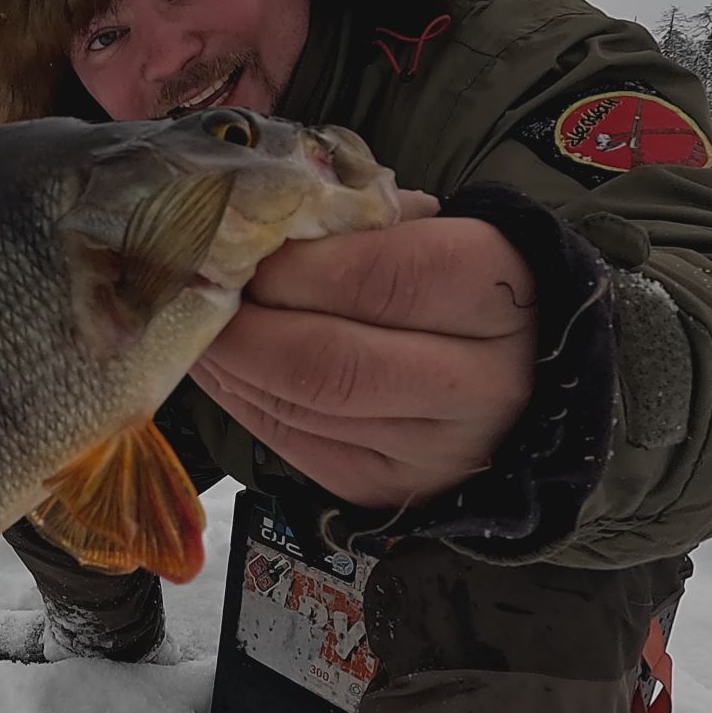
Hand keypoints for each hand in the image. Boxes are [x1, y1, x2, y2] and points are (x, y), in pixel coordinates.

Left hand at [190, 194, 536, 508]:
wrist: (517, 372)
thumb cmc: (456, 285)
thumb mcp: (433, 231)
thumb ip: (355, 224)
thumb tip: (258, 228)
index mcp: (498, 294)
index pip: (380, 279)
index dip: (294, 268)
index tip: (244, 249)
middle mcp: (481, 385)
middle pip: (329, 360)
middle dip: (243, 325)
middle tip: (197, 290)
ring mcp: (434, 450)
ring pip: (300, 405)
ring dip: (228, 360)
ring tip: (195, 319)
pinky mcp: (385, 488)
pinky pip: (289, 439)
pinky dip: (238, 396)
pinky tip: (218, 362)